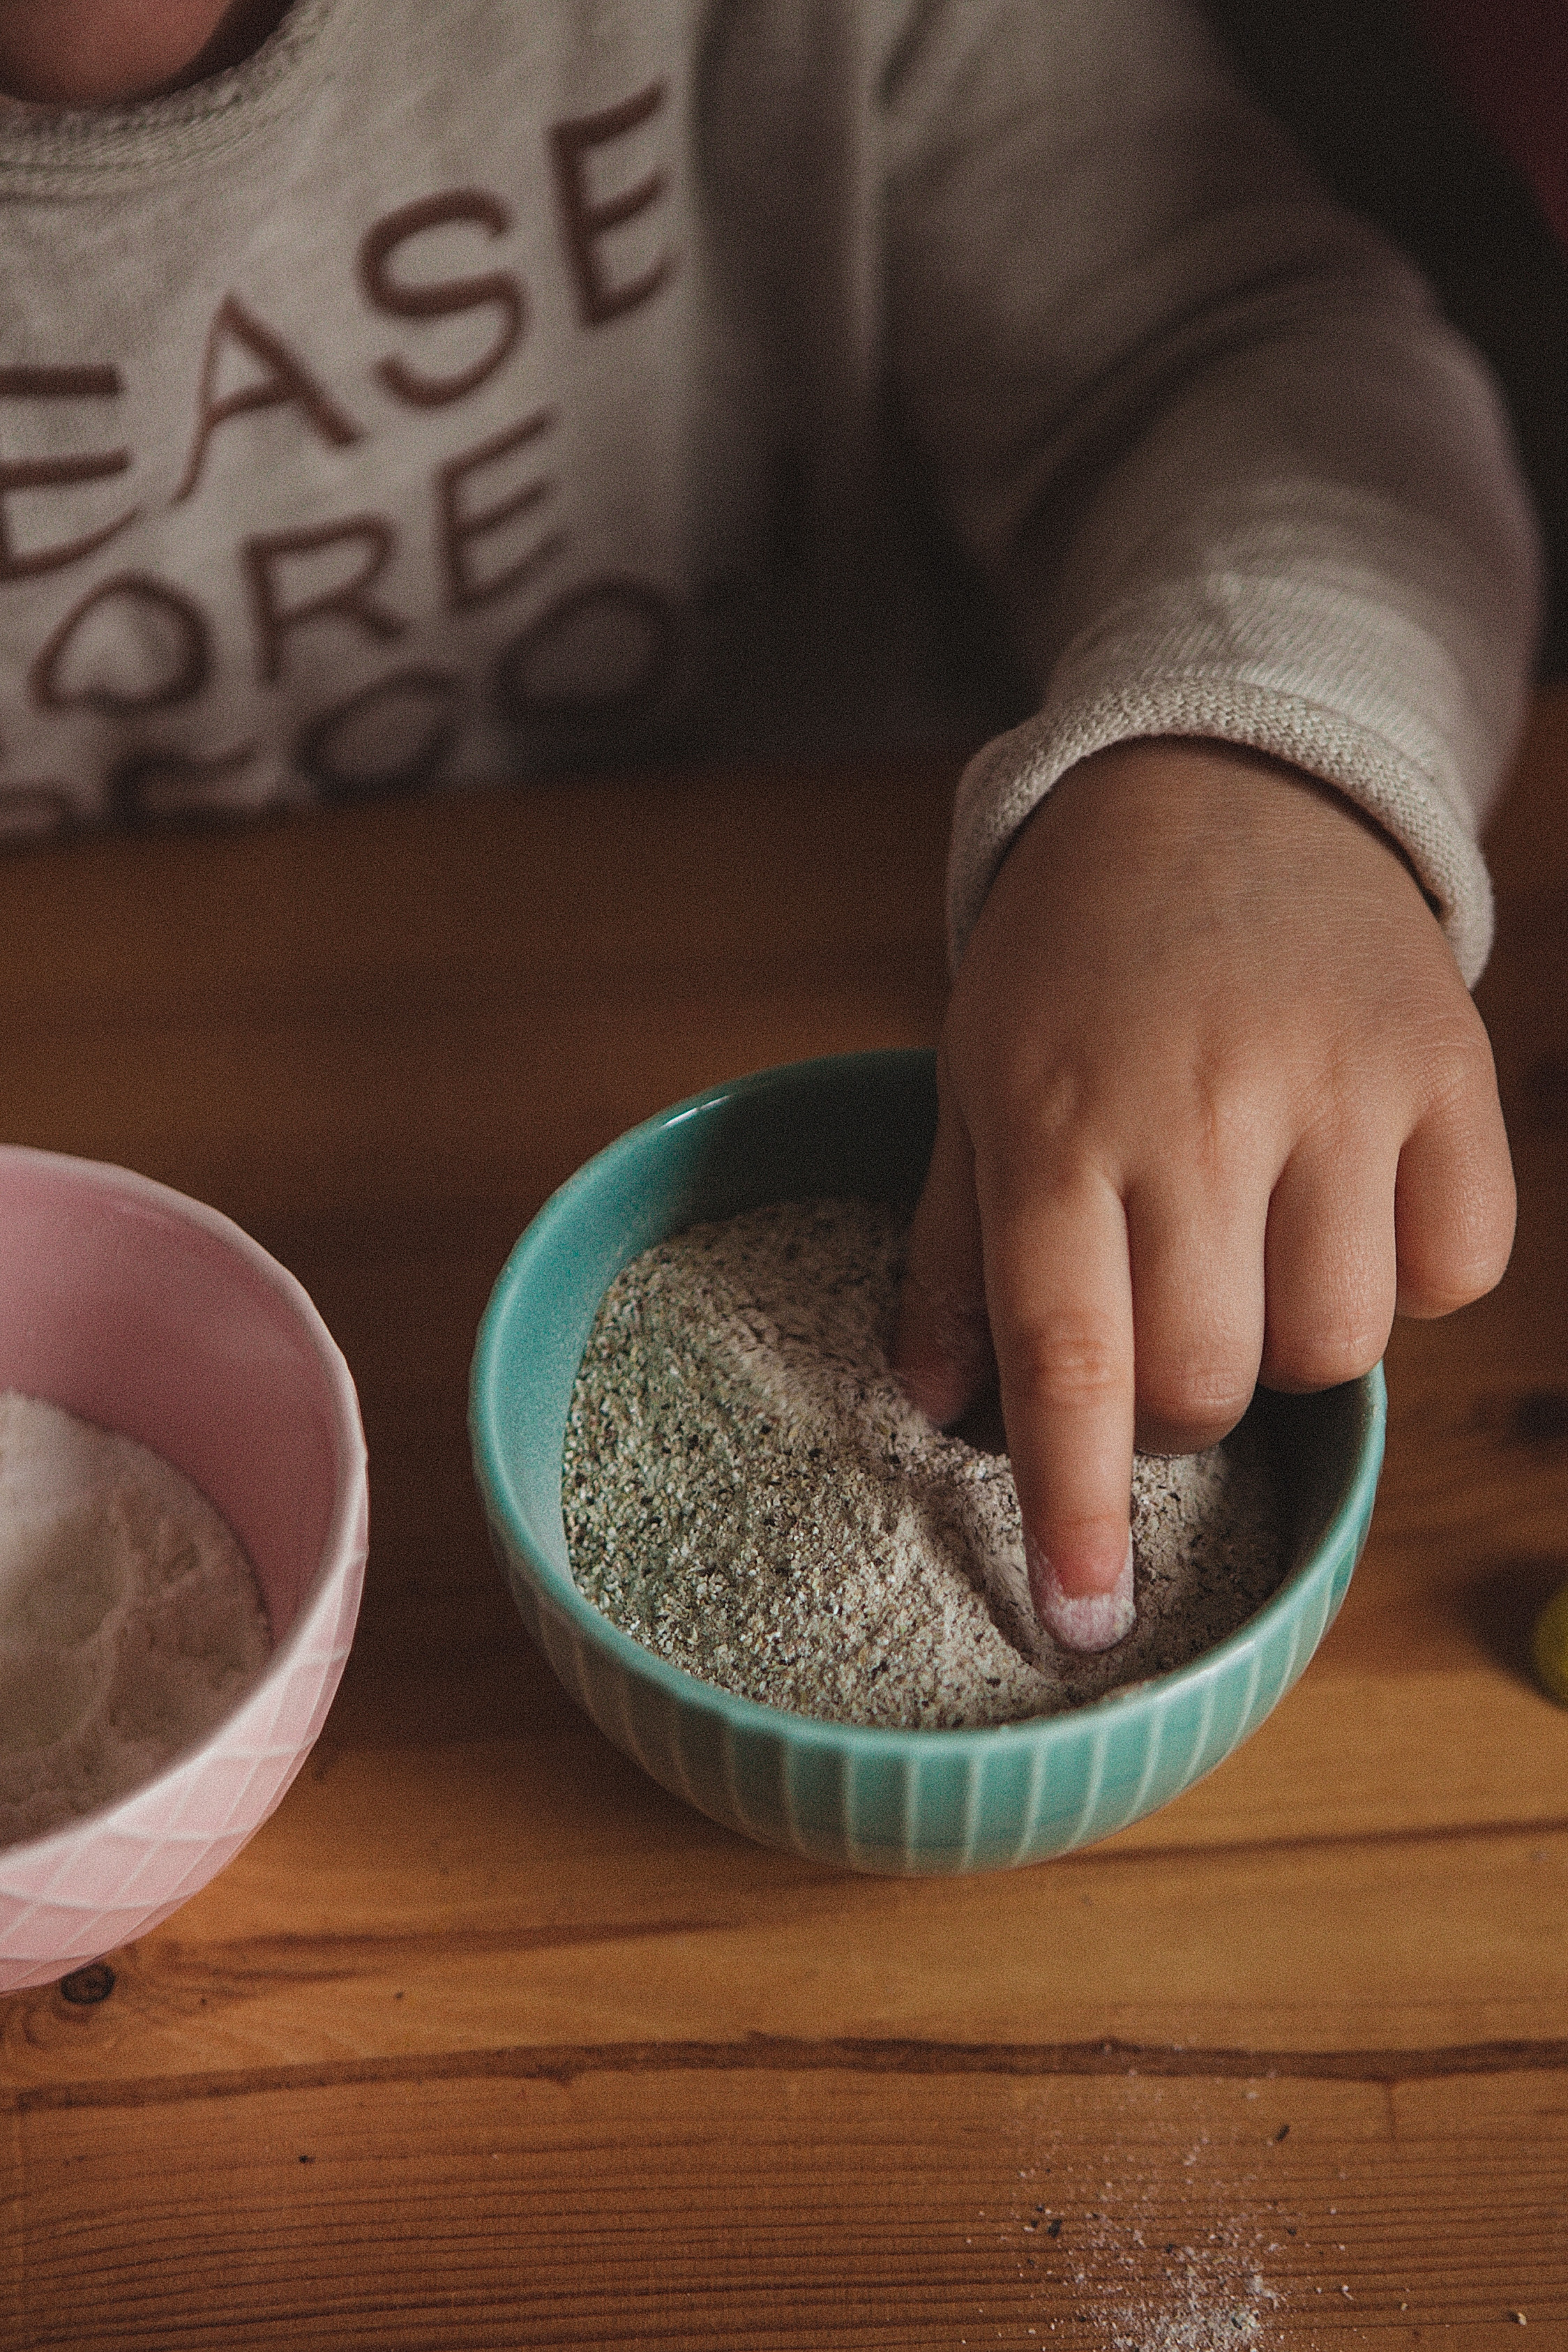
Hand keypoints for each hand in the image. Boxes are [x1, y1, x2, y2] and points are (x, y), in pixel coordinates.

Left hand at [891, 738, 1514, 1649]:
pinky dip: (1407, 1274)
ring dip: (1291, 1345)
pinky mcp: (1449, 1066)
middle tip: (1158, 1337)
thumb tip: (931, 1403)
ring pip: (1341, 1345)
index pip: (1069, 1362)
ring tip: (1251, 1254)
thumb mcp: (972, 1082)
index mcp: (1057, 1124)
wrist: (1216, 785)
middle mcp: (1200, 1111)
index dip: (1075, 1512)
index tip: (1081, 1619)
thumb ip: (948, 1248)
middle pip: (1212, 1381)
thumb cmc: (1071, 957)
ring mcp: (1338, 1087)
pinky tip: (1346, 1205)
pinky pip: (1456, 1266)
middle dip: (1178, 1409)